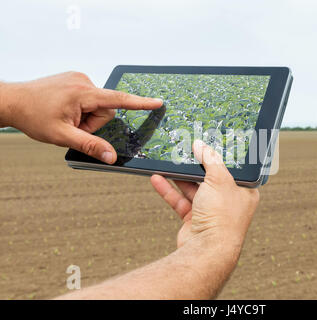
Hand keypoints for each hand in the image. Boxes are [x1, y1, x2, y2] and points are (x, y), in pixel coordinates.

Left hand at [0, 72, 162, 163]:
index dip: (140, 103)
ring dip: (87, 116)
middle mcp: (83, 81)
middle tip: (74, 126)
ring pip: (98, 104)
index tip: (158, 102)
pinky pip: (90, 98)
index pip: (118, 99)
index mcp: (82, 93)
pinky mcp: (75, 79)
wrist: (12, 101)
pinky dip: (82, 108)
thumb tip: (111, 157)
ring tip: (67, 118)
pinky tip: (66, 109)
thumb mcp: (62, 136)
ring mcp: (79, 78)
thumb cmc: (33, 116)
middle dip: (94, 122)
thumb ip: (90, 145)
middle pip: (106, 108)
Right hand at [151, 140, 259, 254]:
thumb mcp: (218, 179)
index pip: (232, 169)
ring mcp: (211, 212)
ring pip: (193, 189)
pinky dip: (169, 190)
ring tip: (168, 162)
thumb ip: (210, 159)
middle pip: (211, 178)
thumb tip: (201, 145)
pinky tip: (158, 178)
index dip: (220, 157)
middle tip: (185, 150)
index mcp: (244, 192)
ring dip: (180, 177)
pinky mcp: (194, 220)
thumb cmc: (222, 217)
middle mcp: (229, 202)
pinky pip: (181, 200)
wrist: (206, 251)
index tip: (208, 144)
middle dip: (197, 165)